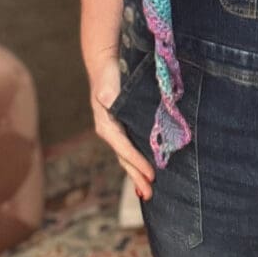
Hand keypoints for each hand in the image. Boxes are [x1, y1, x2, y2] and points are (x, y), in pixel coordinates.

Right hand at [91, 57, 155, 200]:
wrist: (106, 62)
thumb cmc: (108, 73)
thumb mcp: (107, 84)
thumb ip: (108, 94)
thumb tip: (108, 104)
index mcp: (106, 125)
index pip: (124, 148)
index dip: (137, 162)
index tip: (151, 174)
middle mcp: (110, 131)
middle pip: (125, 159)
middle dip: (137, 177)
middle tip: (151, 194)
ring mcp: (116, 130)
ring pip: (128, 156)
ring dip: (137, 174)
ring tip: (148, 191)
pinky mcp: (123, 126)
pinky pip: (131, 147)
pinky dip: (137, 161)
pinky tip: (146, 170)